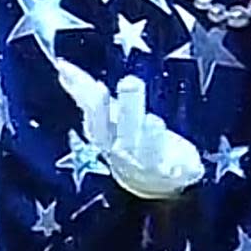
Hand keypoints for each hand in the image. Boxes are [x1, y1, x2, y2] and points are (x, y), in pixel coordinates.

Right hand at [55, 58, 203, 201]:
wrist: (151, 183)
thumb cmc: (126, 142)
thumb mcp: (105, 119)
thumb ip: (83, 94)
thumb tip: (62, 66)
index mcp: (106, 137)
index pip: (96, 122)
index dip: (96, 106)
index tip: (98, 87)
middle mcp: (125, 152)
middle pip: (124, 130)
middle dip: (127, 107)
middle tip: (131, 82)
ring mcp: (149, 164)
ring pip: (148, 150)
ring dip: (150, 136)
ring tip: (153, 120)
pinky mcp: (176, 171)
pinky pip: (179, 169)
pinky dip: (183, 166)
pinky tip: (188, 160)